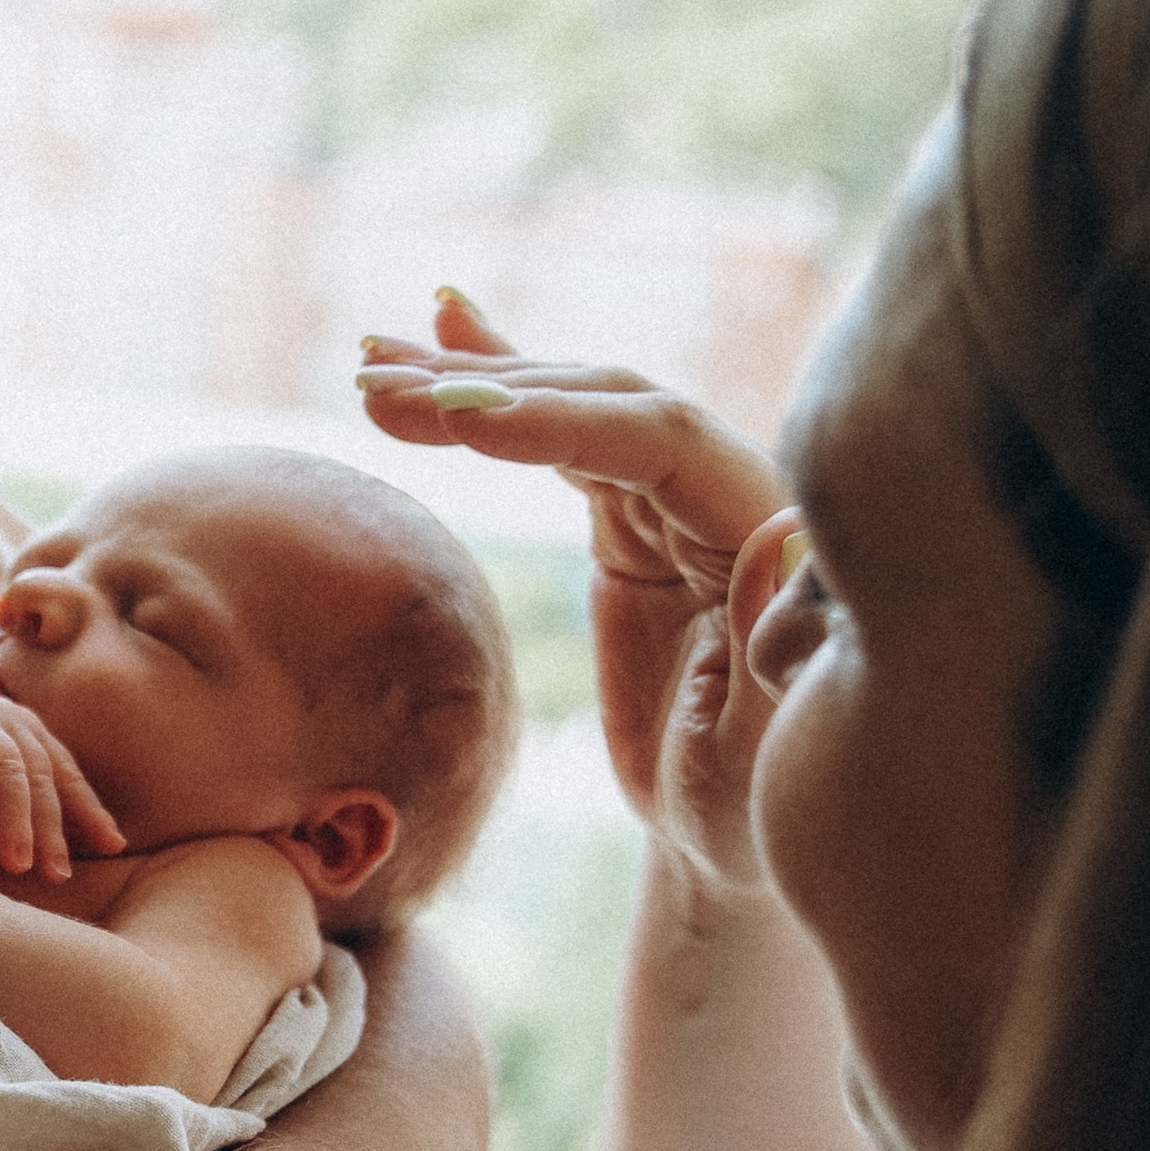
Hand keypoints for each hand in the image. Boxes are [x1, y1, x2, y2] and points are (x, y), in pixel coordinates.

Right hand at [0, 693, 123, 880]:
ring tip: (18, 865)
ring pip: (7, 769)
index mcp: (29, 736)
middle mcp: (7, 721)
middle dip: (50, 828)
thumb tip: (92, 854)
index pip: (66, 776)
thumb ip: (31, 817)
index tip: (112, 847)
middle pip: (41, 777)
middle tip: (55, 875)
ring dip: (15, 819)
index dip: (89, 811)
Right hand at [358, 290, 801, 889]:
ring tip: (369, 365)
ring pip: (568, 403)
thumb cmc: (747, 802)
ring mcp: (669, 498)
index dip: (564, 420)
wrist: (726, 824)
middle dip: (491, 390)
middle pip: (603, 401)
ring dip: (468, 381)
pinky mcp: (628, 515)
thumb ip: (773, 645)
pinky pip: (557, 429)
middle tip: (381, 389)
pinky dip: (494, 385)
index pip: (659, 440)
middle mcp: (719, 490)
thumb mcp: (758, 749)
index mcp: (758, 528)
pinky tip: (436, 326)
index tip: (466, 420)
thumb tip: (780, 533)